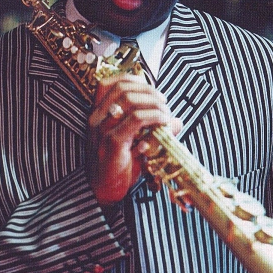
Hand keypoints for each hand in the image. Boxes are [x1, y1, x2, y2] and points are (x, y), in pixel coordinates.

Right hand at [86, 74, 182, 207]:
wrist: (101, 192)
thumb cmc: (116, 167)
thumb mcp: (133, 143)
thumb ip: (152, 130)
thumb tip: (176, 121)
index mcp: (97, 114)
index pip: (109, 83)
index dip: (133, 80)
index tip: (151, 89)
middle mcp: (96, 118)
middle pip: (123, 88)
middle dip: (149, 91)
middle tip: (164, 102)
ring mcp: (102, 129)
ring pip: (130, 100)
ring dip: (154, 103)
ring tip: (166, 114)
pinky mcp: (112, 142)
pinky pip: (136, 119)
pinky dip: (154, 116)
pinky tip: (163, 122)